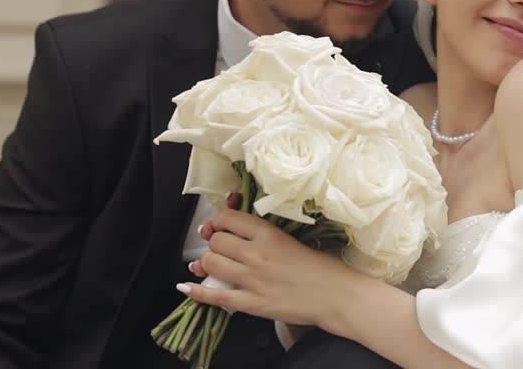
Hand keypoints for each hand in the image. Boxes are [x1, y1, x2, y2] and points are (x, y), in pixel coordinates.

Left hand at [180, 208, 359, 326]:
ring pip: (211, 263)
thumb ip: (266, 232)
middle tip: (222, 247)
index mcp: (269, 234)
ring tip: (214, 264)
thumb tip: (237, 228)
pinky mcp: (251, 303)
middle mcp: (256, 254)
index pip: (228, 219)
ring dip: (208, 262)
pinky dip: (197, 291)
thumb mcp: (294, 237)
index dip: (219, 221)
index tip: (221, 225)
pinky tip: (187, 285)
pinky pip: (215, 296)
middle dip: (214, 242)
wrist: (335, 294)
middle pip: (216, 241)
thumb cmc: (321, 265)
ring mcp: (252, 279)